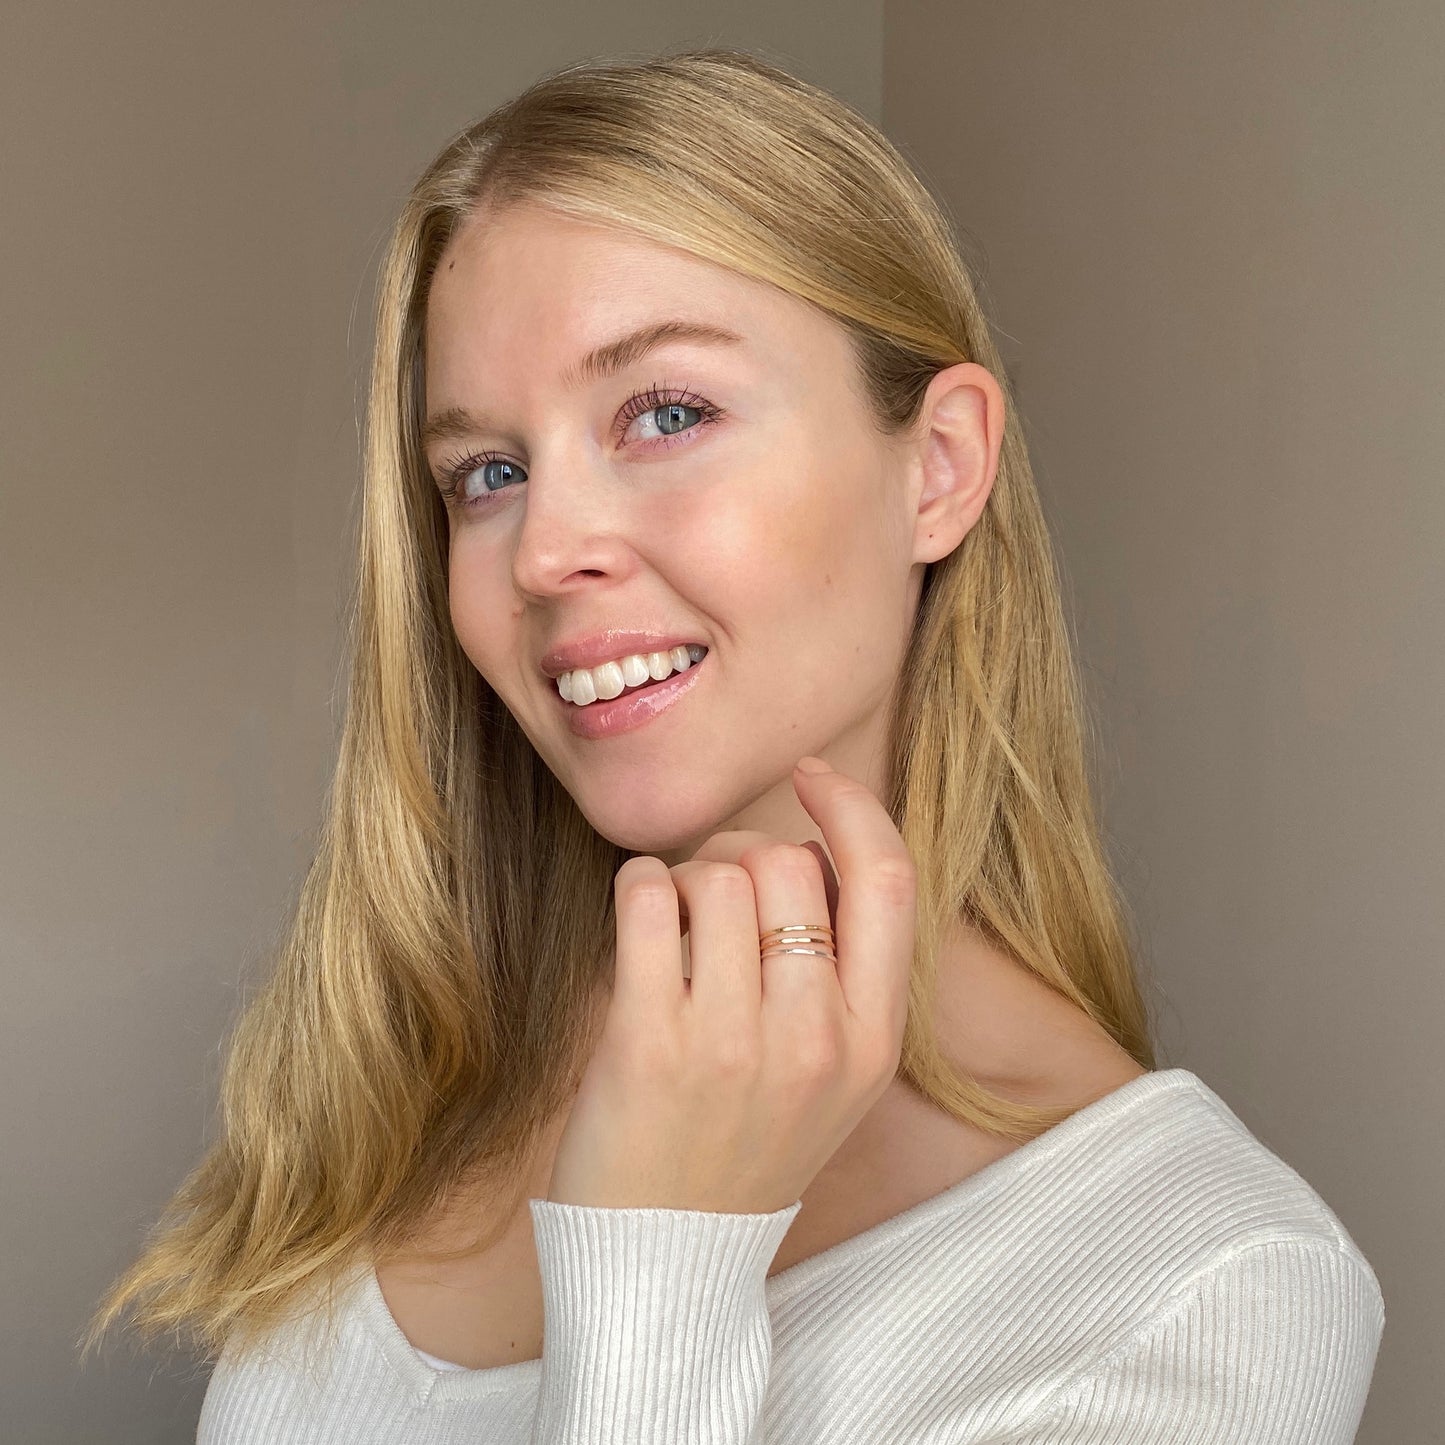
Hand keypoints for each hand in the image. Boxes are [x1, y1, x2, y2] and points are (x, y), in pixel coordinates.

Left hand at [544, 757, 916, 1214]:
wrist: (667, 1263)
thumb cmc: (743, 1149)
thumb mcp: (834, 1078)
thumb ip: (841, 975)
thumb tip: (809, 847)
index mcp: (871, 1041)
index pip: (889, 881)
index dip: (852, 808)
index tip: (811, 777)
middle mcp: (814, 1039)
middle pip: (791, 862)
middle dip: (742, 850)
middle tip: (712, 890)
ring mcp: (732, 1044)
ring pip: (718, 876)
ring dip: (685, 874)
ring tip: (671, 921)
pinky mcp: (649, 1044)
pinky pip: (648, 899)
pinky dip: (638, 884)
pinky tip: (636, 915)